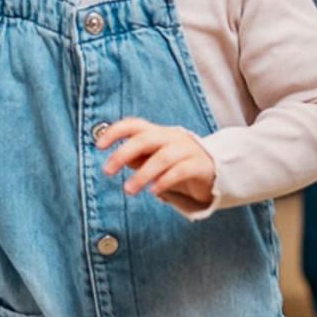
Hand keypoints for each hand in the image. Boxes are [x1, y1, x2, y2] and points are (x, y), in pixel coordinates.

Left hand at [96, 117, 217, 212]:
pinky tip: (154, 191)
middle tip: (107, 171)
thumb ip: (137, 158)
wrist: (217, 170)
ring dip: (142, 174)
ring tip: (128, 189)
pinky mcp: (199, 166)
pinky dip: (164, 181)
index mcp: (158, 133)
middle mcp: (172, 137)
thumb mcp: (154, 160)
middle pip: (145, 139)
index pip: (134, 125)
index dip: (115, 132)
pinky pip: (180, 171)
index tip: (99, 146)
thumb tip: (117, 160)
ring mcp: (187, 150)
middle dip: (123, 153)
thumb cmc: (178, 164)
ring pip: (162, 158)